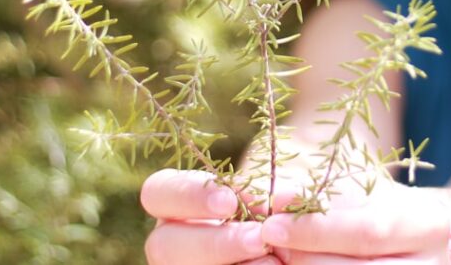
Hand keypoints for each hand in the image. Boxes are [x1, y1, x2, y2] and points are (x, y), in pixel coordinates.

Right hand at [141, 169, 285, 264]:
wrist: (293, 241)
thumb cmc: (282, 210)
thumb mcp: (281, 195)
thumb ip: (280, 195)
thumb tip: (283, 201)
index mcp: (179, 205)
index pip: (158, 192)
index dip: (188, 195)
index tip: (229, 200)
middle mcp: (173, 242)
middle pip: (163, 245)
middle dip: (214, 243)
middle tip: (258, 239)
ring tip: (272, 262)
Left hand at [260, 183, 450, 264]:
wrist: (426, 241)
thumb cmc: (385, 204)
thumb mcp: (362, 185)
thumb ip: (318, 186)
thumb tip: (265, 194)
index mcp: (425, 225)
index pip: (366, 232)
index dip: (315, 229)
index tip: (271, 217)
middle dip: (302, 256)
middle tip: (262, 240)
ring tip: (270, 256)